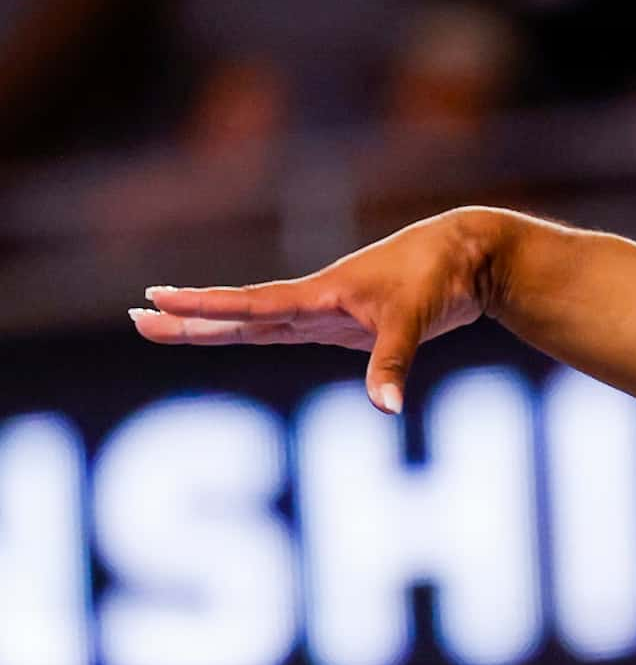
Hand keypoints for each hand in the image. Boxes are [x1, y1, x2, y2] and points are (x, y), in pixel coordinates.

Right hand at [127, 209, 497, 414]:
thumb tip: (386, 409)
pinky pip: (288, 329)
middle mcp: (314, 303)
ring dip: (213, 325)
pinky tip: (235, 331)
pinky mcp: (345, 322)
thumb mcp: (417, 320)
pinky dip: (257, 331)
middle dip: (190, 319)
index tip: (156, 299)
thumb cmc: (439, 277)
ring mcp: (326, 312)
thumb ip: (394, 363)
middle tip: (138, 316)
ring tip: (164, 323)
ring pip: (257, 322)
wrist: (469, 254)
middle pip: (239, 315)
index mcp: (319, 296)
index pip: (249, 305)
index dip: (203, 307)